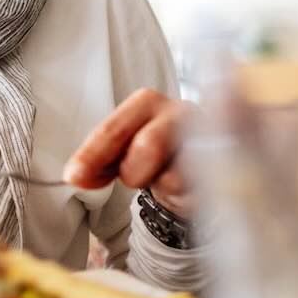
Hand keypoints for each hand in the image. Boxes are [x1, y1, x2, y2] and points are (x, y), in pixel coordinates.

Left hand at [62, 88, 194, 217]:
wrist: (193, 169)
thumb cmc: (151, 154)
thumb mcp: (120, 149)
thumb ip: (98, 158)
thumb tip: (74, 176)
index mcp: (146, 102)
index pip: (113, 129)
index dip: (91, 156)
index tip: (74, 176)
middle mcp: (179, 112)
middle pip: (148, 145)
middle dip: (132, 172)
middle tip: (130, 177)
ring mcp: (206, 139)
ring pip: (172, 174)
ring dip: (158, 184)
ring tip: (160, 176)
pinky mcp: (223, 168)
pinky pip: (194, 190)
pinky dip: (179, 195)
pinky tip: (180, 186)